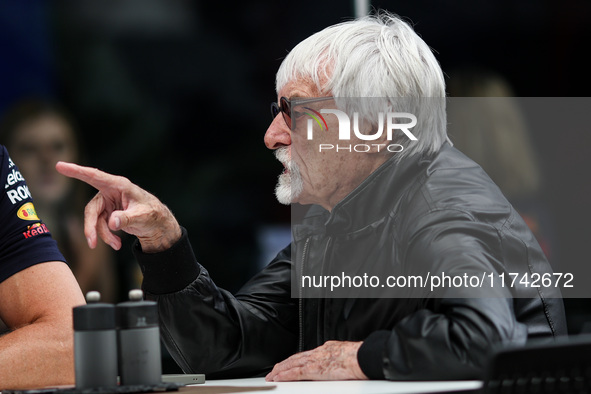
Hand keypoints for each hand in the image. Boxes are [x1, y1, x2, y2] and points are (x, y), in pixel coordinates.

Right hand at [55, 162, 181, 252]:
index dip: (77, 171)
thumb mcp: (143, 217)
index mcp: (119, 185)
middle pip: (91, 209)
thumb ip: (127, 218)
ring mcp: (108, 203)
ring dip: (103, 235)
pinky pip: (99, 226)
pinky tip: (117, 243)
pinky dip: (106, 236)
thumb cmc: (153, 214)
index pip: (94, 176)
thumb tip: (112, 222)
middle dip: (91, 227)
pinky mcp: (107, 213)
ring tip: (117, 245)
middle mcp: (111, 192)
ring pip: (95, 220)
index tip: (59, 165)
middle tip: (92, 243)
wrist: (158, 224)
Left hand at [265, 341, 367, 381]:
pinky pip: (295, 372)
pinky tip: (278, 378)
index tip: (290, 364)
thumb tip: (340, 368)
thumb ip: (339, 361)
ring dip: (281, 370)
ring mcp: (316, 360)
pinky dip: (285, 375)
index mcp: (327, 349)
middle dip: (285, 364)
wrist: (364, 357)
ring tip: (273, 375)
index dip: (296, 360)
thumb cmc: (361, 358)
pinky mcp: (314, 369)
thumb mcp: (348, 357)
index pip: (307, 355)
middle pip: (297, 358)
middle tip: (275, 370)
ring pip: (292, 364)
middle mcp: (319, 352)